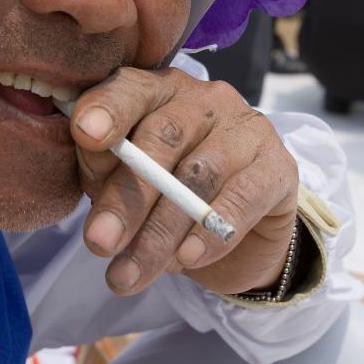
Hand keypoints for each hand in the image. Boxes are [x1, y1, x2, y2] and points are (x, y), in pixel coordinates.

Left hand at [68, 67, 299, 296]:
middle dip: (127, 197)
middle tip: (100, 242)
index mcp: (158, 91)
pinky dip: (211, 233)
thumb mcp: (124, 184)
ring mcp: (246, 127)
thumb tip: (96, 188)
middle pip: (162, 138)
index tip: (85, 134)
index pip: (130, 88)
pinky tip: (188, 258)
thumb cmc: (165, 197)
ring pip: (197, 177)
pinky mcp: (278, 165)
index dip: (108, 109)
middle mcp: (203, 99)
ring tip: (131, 274)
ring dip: (160, 232)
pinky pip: (242, 197)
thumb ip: (105, 174)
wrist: (235, 234)